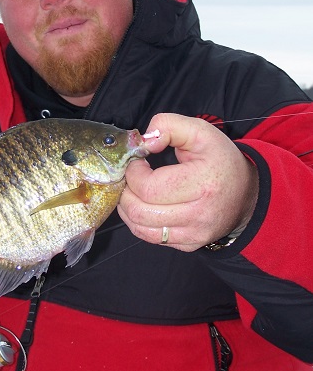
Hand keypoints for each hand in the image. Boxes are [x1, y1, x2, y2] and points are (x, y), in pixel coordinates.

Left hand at [118, 113, 258, 251]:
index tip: (137, 161)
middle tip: (129, 177)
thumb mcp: (200, 131)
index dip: (133, 173)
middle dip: (125, 192)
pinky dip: (139, 222)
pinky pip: (151, 238)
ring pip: (140, 229)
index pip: (149, 188)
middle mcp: (199, 214)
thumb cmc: (220, 159)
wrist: (246, 193)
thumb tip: (145, 142)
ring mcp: (194, 234)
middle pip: (140, 211)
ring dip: (127, 208)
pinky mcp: (189, 244)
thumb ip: (169, 125)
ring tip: (132, 191)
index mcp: (203, 183)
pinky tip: (143, 205)